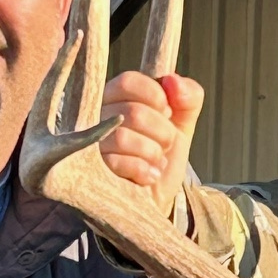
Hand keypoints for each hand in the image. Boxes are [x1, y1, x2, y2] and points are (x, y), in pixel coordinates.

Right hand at [98, 70, 204, 215]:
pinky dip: (144, 170)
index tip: (168, 111)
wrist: (157, 196)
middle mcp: (97, 117)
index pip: (128, 81)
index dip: (155, 96)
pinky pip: (117, 163)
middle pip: (132, 112)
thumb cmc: (164, 154)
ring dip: (153, 152)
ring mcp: (90, 145)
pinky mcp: (90, 172)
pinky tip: (149, 175)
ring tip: (157, 161)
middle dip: (163, 131)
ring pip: (123, 138)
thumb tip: (173, 80)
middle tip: (166, 143)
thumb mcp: (183, 123)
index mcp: (116, 98)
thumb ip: (188, 97)